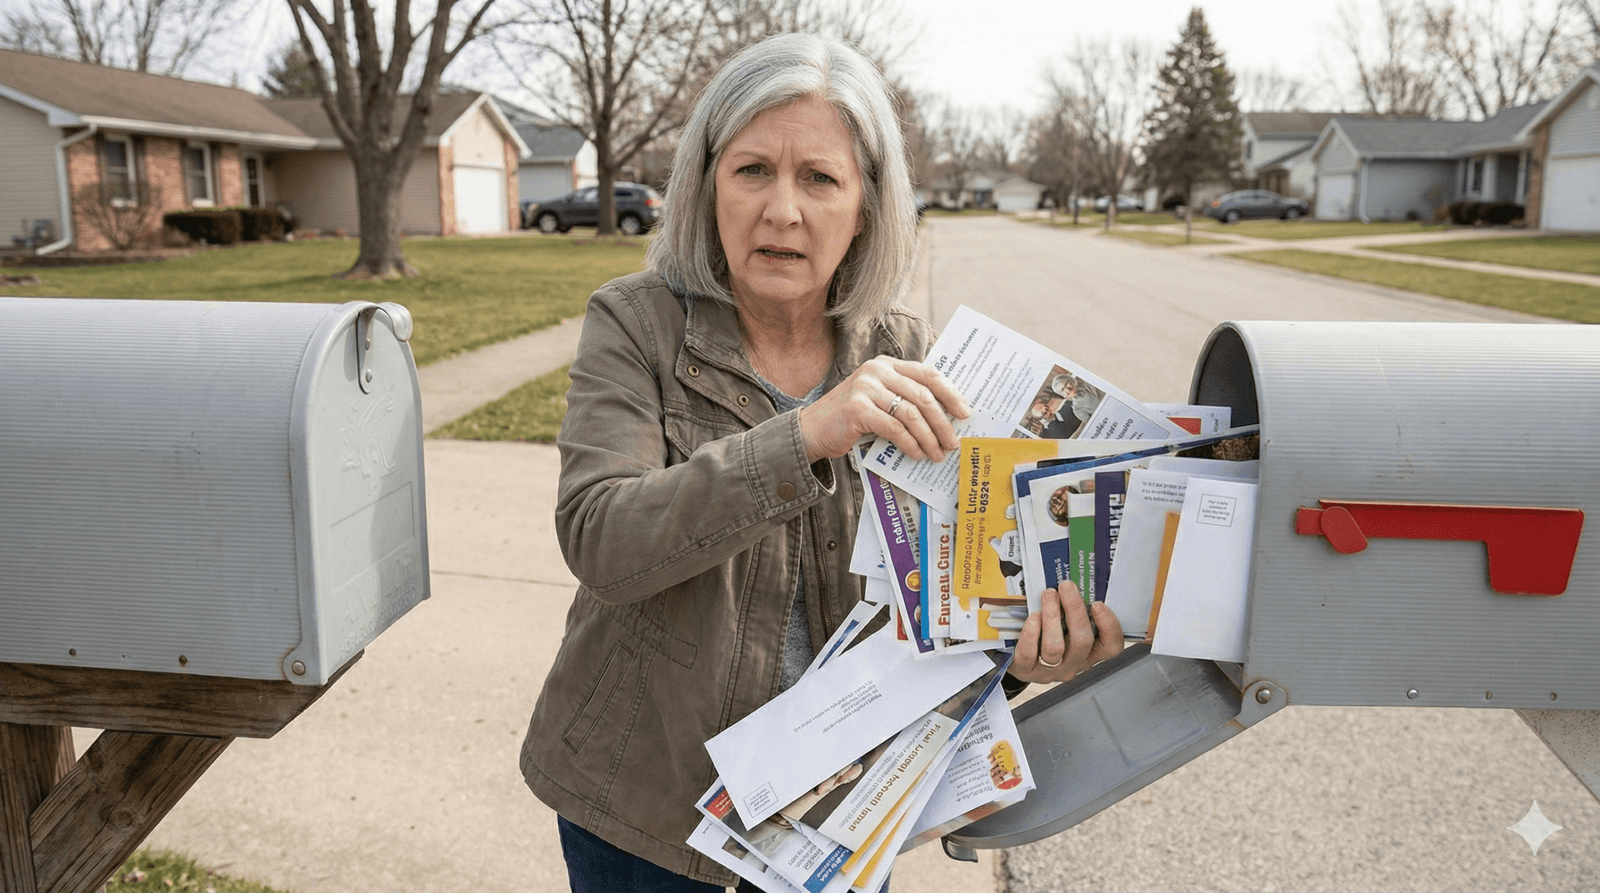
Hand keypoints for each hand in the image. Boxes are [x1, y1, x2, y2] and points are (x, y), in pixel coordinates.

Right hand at [798, 356, 969, 462]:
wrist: (811, 431)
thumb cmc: (849, 420)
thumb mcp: (878, 401)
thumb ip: (904, 400)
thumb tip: (944, 418)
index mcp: (886, 365)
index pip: (928, 373)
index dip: (950, 393)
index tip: (964, 412)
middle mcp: (877, 371)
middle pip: (923, 395)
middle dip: (943, 422)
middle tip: (953, 442)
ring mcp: (866, 388)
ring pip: (912, 414)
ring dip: (929, 437)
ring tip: (937, 454)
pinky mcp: (858, 409)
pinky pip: (895, 429)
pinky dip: (910, 444)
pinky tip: (917, 455)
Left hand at [1009, 582, 1123, 684]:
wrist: (1018, 657)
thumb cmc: (1046, 635)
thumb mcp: (1066, 623)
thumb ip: (1074, 609)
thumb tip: (1074, 582)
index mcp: (1089, 652)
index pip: (1110, 646)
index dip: (1109, 626)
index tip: (1098, 604)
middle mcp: (1073, 664)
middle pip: (1082, 641)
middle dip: (1075, 610)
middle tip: (1066, 587)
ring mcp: (1050, 670)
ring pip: (1055, 648)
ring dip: (1052, 617)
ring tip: (1048, 596)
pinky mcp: (1026, 670)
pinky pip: (1030, 654)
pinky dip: (1031, 633)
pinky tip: (1033, 616)